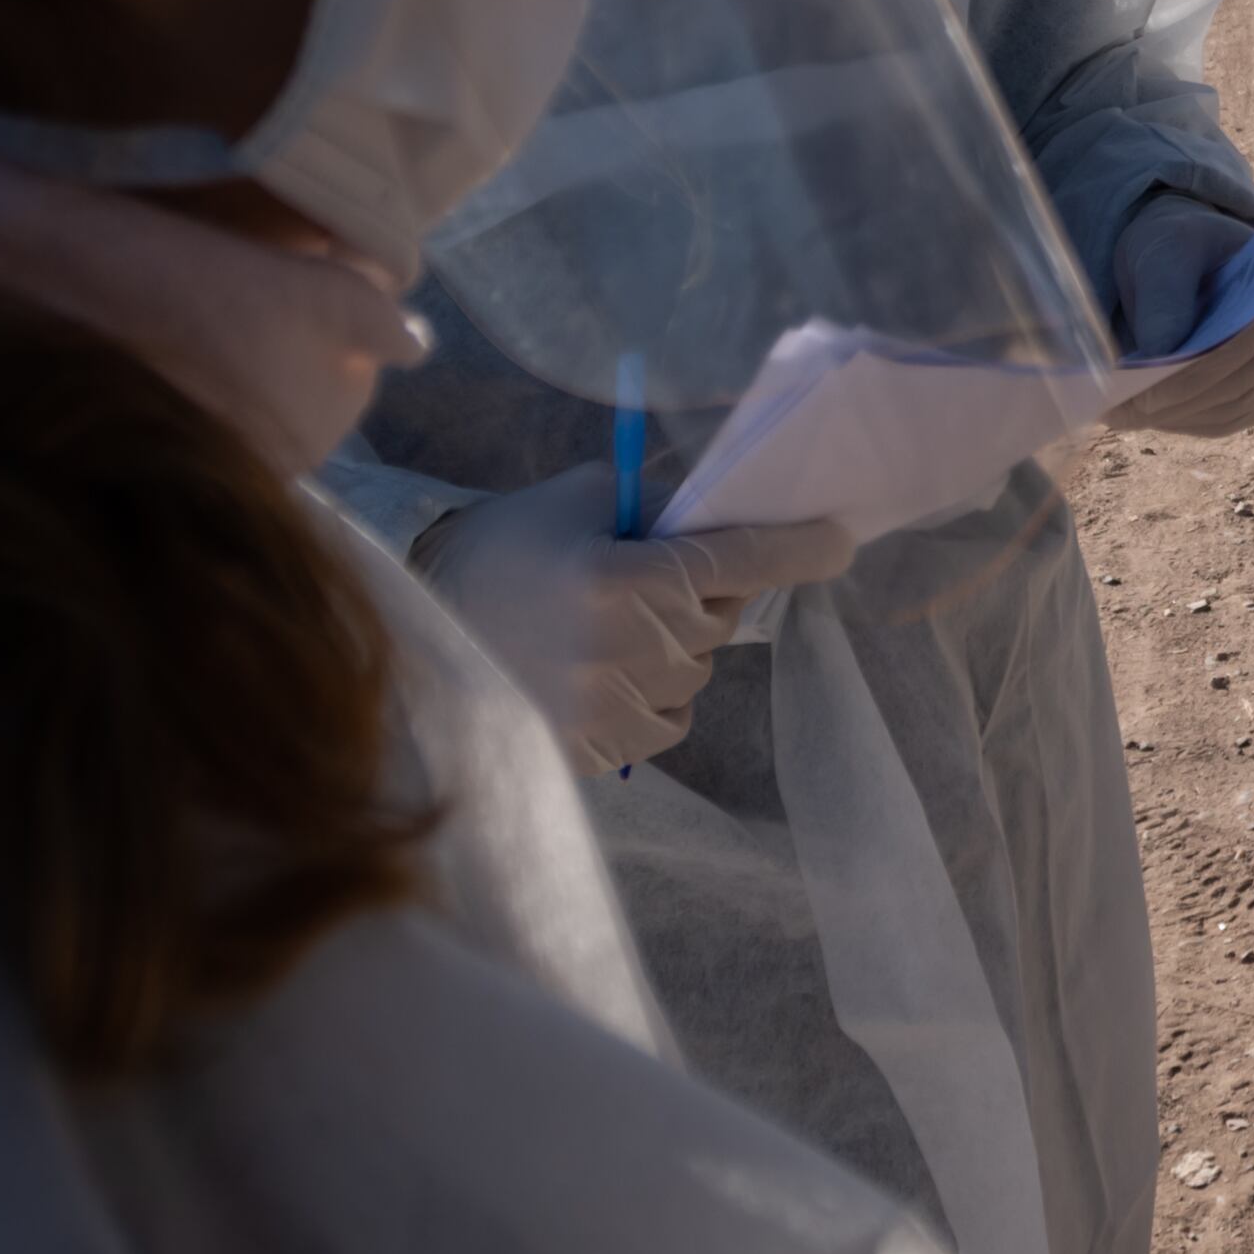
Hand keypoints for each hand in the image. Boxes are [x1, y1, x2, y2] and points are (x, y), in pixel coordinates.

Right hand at [417, 460, 856, 776]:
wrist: (414, 633)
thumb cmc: (500, 551)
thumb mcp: (577, 502)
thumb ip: (657, 508)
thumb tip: (726, 518)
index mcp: (622, 579)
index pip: (739, 561)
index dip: (798, 547)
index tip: (839, 539)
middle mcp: (626, 650)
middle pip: (720, 617)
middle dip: (706, 592)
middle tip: (650, 573)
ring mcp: (612, 710)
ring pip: (698, 672)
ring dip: (677, 645)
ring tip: (606, 625)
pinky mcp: (597, 751)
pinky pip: (669, 719)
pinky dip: (653, 692)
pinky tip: (598, 669)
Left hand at [1098, 189, 1253, 437]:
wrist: (1191, 252)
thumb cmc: (1179, 243)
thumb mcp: (1165, 252)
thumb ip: (1165, 298)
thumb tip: (1159, 354)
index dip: (1202, 370)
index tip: (1147, 393)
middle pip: (1250, 380)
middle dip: (1183, 401)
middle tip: (1121, 413)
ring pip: (1242, 406)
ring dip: (1183, 416)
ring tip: (1125, 416)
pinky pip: (1236, 416)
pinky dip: (1192, 420)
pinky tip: (1152, 416)